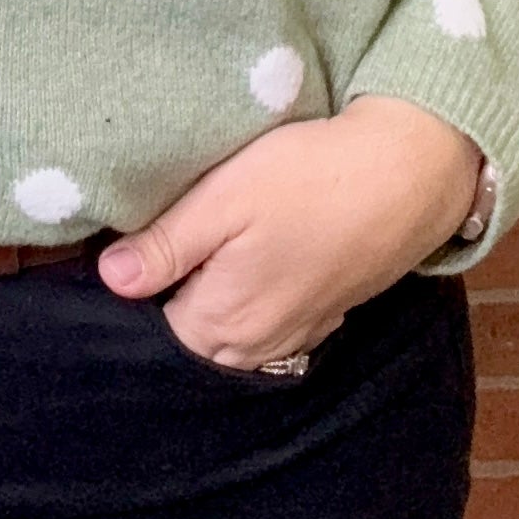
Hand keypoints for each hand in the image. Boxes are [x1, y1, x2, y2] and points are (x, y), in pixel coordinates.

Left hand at [94, 95, 480, 369]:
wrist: (407, 174)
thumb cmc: (309, 178)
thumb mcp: (223, 198)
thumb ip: (165, 245)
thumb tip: (111, 278)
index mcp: (221, 321)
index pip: (152, 326)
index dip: (143, 284)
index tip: (142, 243)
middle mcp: (258, 343)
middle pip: (193, 339)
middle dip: (176, 302)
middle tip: (174, 241)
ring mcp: (299, 331)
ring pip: (233, 339)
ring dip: (217, 307)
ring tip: (214, 252)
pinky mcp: (329, 312)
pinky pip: (274, 328)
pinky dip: (257, 307)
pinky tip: (258, 267)